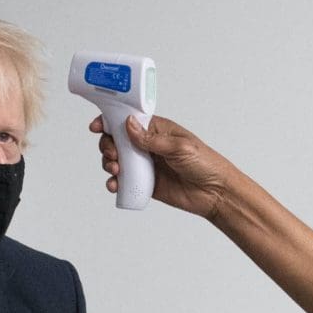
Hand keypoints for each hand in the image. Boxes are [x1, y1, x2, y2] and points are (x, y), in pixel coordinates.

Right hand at [91, 114, 233, 219]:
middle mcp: (148, 145)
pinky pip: (124, 182)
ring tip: (116, 170)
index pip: (127, 120)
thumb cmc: (205, 163)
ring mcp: (145, 165)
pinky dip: (114, 183)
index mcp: (156, 129)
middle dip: (108, 146)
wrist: (215, 193)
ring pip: (117, 161)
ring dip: (109, 164)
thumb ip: (152, 139)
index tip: (97, 126)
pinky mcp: (145, 183)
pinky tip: (114, 185)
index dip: (110, 120)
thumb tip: (129, 124)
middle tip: (113, 156)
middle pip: (116, 140)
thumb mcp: (179, 147)